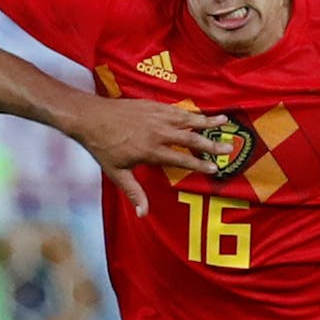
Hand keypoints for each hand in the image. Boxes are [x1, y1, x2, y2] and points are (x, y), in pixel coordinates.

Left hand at [72, 99, 231, 215]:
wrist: (90, 118)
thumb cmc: (102, 147)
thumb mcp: (117, 173)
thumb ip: (134, 192)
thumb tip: (143, 214)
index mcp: (151, 151)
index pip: (181, 160)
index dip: (199, 165)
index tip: (215, 168)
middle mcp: (157, 133)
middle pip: (190, 138)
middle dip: (211, 143)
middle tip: (229, 147)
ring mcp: (156, 117)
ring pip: (187, 119)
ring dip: (206, 121)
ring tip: (225, 120)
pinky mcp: (152, 105)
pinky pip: (176, 109)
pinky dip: (190, 111)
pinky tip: (199, 113)